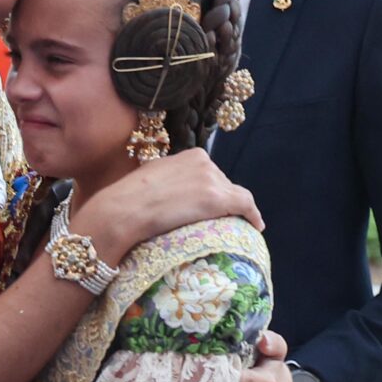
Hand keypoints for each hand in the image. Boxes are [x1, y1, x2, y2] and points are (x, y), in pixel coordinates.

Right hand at [79, 150, 261, 260]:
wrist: (124, 210)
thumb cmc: (127, 198)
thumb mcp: (150, 178)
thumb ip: (166, 179)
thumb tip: (166, 192)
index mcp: (189, 155)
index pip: (210, 173)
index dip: (212, 190)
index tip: (210, 204)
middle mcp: (204, 162)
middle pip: (223, 183)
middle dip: (222, 200)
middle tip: (218, 220)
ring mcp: (212, 180)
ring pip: (235, 195)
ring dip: (235, 210)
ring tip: (238, 225)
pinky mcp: (217, 199)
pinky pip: (245, 206)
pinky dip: (253, 215)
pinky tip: (257, 226)